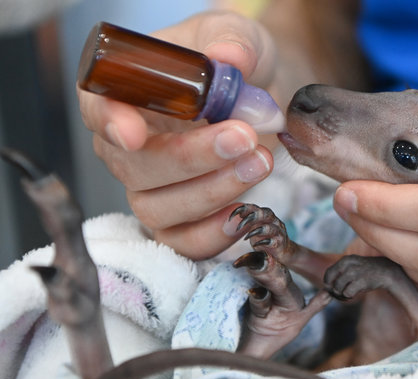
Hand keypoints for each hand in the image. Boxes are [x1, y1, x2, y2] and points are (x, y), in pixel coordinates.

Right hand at [77, 11, 278, 258]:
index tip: (135, 132)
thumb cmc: (236, 66)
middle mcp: (128, 145)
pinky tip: (246, 212)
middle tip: (241, 138)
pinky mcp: (181, 220)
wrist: (261, 101)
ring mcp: (151, 187)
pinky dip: (214, 235)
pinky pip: (183, 242)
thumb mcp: (238, 38)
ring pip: (158, 208)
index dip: (110, 122)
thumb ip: (232, 42)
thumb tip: (230, 58)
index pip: (98, 107)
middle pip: (133, 167)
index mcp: (126, 92)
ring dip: (211, 192)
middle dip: (190, 158)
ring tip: (260, 162)